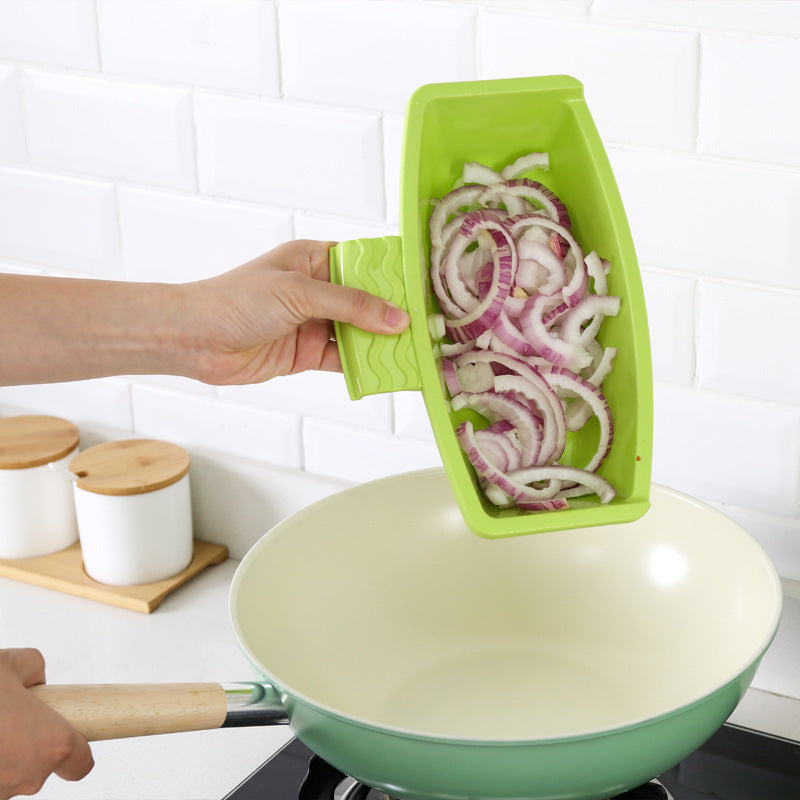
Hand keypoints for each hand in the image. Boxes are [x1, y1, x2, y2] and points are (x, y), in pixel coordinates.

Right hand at [0, 649, 93, 797]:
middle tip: (8, 721)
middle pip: (39, 769)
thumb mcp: (13, 662)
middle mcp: (29, 777)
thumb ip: (35, 670)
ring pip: (8, 777)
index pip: (81, 765)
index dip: (76, 752)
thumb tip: (34, 680)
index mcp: (53, 744)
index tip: (66, 739)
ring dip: (1, 758)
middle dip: (28, 746)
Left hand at [183, 239, 410, 384]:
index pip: (364, 263)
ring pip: (359, 332)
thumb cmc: (237, 300)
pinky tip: (387, 370)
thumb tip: (396, 318)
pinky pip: (345, 359)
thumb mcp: (299, 292)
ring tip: (415, 351)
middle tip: (428, 325)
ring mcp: (313, 322)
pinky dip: (365, 365)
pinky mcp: (307, 353)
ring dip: (382, 342)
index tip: (423, 288)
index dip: (393, 275)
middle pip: (366, 301)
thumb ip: (350, 305)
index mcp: (314, 259)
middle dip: (393, 313)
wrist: (196, 340)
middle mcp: (317, 289)